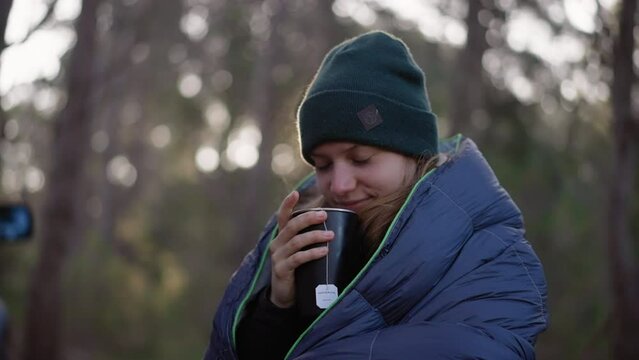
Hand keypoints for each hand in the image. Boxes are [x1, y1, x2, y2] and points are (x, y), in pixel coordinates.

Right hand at [268, 191, 333, 307]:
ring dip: (315, 236)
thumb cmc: (296, 271)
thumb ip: (308, 242)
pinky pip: (298, 259)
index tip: (295, 192)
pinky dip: (312, 253)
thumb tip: (335, 230)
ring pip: (296, 241)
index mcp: (281, 237)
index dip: (287, 204)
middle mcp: (277, 244)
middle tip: (325, 214)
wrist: (283, 297)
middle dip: (308, 218)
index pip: (282, 217)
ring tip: (330, 235)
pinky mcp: (282, 270)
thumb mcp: (299, 253)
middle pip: (291, 226)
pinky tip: (324, 251)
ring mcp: (278, 257)